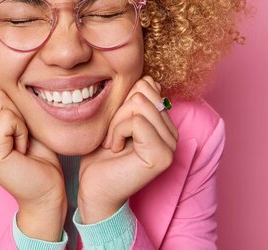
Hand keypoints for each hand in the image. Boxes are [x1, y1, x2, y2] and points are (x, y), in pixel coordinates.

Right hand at [0, 82, 65, 240]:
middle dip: (13, 109)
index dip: (6, 101)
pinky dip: (22, 130)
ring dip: (19, 120)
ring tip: (20, 143)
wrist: (47, 189)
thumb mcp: (16, 121)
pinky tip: (21, 150)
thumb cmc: (36, 155)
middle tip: (18, 135)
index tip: (14, 126)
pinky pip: (7, 118)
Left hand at [77, 76, 178, 222]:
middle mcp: (173, 133)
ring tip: (114, 144)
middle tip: (113, 137)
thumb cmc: (101, 154)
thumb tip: (148, 80)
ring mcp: (171, 145)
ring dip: (116, 124)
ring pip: (139, 104)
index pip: (148, 85)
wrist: (94, 188)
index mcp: (165, 123)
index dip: (123, 101)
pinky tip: (117, 150)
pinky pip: (137, 122)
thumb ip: (134, 100)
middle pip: (143, 92)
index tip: (115, 126)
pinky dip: (118, 132)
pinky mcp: (162, 155)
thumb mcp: (117, 117)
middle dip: (118, 112)